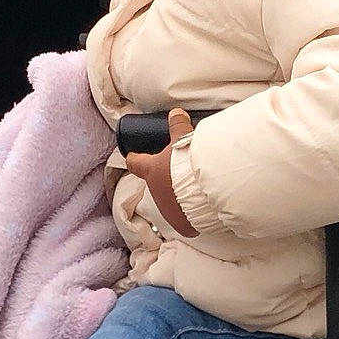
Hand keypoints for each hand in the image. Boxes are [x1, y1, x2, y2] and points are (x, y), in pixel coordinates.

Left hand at [125, 108, 197, 236]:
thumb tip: (176, 113)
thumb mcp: (183, 139)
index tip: (132, 156)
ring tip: (193, 189)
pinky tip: (200, 207)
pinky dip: (189, 214)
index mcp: (150, 170)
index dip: (133, 158)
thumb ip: (177, 125)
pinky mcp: (182, 225)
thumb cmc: (189, 163)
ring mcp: (167, 210)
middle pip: (155, 183)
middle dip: (164, 178)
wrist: (205, 192)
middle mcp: (155, 192)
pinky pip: (184, 219)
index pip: (134, 163)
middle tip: (178, 171)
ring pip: (169, 201)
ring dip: (177, 196)